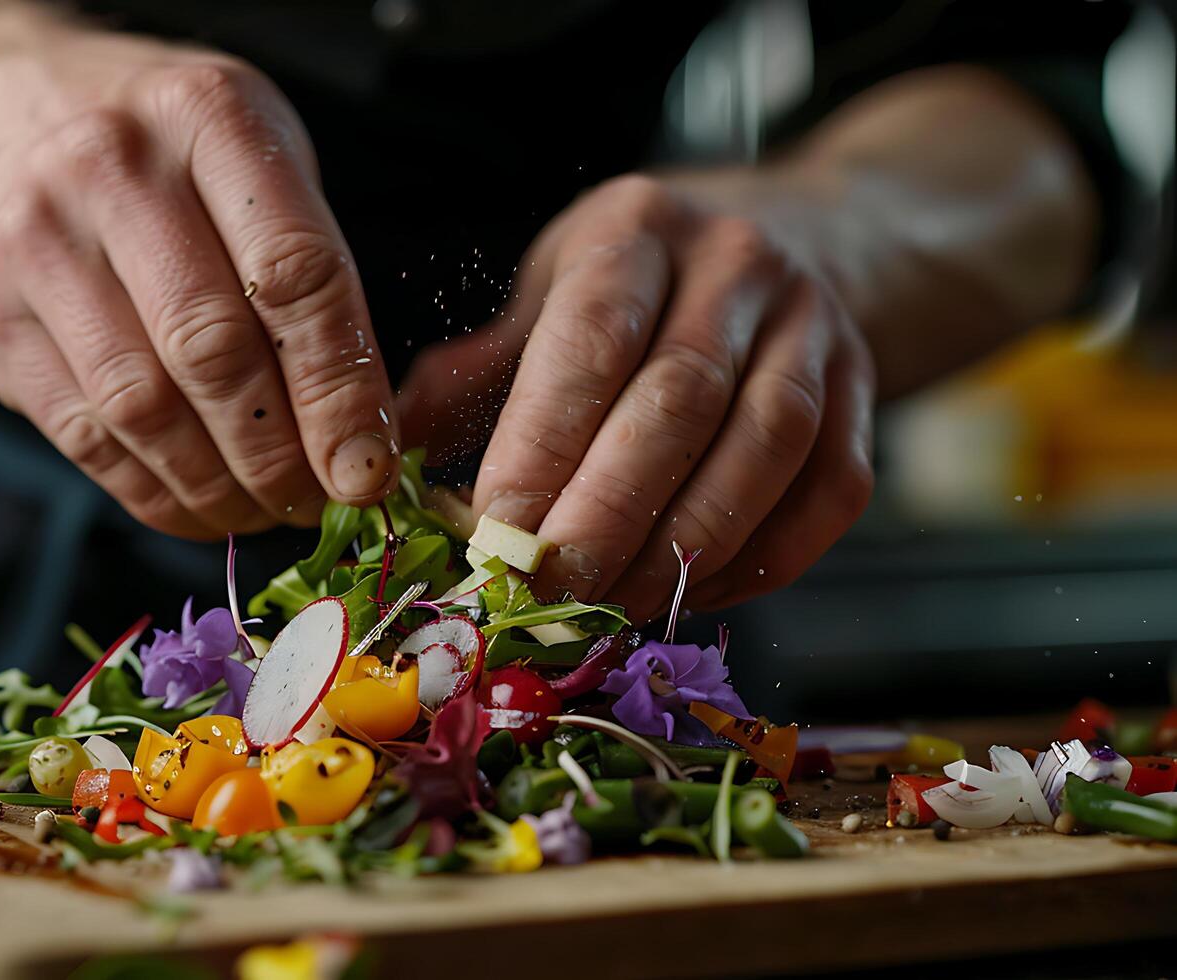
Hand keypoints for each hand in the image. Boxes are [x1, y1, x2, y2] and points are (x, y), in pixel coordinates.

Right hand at [0, 24, 397, 537]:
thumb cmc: (156, 144)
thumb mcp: (248, 152)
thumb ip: (305, 269)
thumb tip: (360, 431)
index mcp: (205, 114)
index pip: (293, 273)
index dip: (339, 389)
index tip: (366, 466)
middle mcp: (112, 168)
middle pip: (213, 350)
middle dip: (278, 453)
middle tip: (315, 502)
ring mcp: (36, 242)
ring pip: (142, 407)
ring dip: (214, 485)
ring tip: (259, 509)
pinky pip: (82, 434)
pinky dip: (150, 491)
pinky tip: (195, 505)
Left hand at [400, 174, 875, 620]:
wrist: (808, 241)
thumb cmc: (644, 285)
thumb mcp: (552, 292)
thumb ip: (477, 374)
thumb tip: (384, 460)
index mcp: (637, 230)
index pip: (592, 337)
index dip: (545, 442)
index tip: (494, 530)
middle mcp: (738, 267)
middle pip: (680, 402)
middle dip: (607, 512)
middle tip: (548, 592)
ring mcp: (816, 330)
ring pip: (764, 450)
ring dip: (682, 547)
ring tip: (612, 609)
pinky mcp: (867, 397)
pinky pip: (826, 495)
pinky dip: (758, 559)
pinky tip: (688, 594)